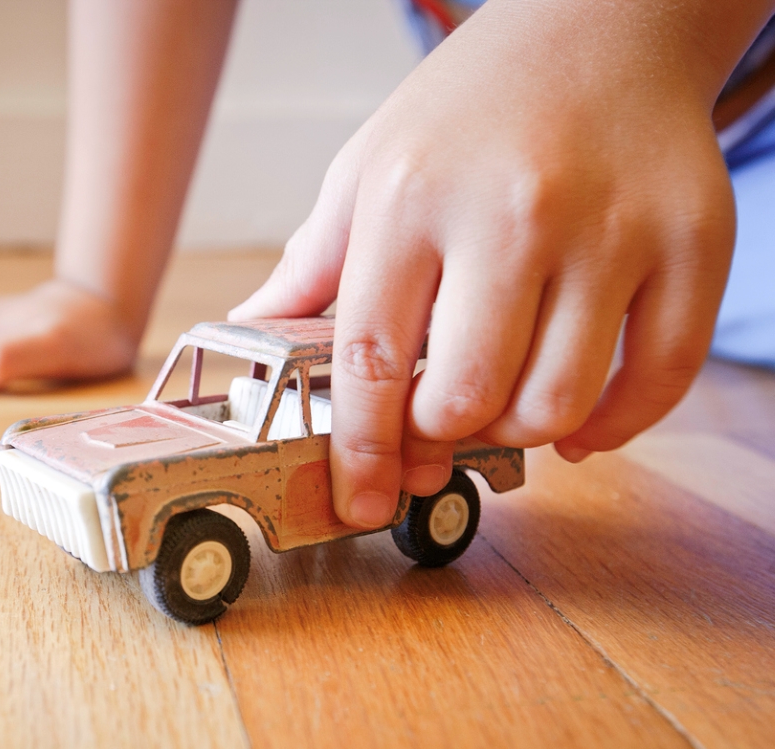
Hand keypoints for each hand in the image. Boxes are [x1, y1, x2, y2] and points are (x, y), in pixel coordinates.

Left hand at [230, 1, 740, 528]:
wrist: (604, 25)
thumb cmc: (472, 105)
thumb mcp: (368, 167)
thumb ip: (314, 263)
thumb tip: (257, 334)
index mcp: (410, 196)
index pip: (371, 360)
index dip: (361, 450)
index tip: (358, 500)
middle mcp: (512, 213)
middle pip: (466, 398)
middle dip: (440, 435)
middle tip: (438, 422)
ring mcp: (611, 230)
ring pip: (558, 405)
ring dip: (519, 432)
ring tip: (503, 401)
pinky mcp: (692, 243)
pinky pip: (656, 382)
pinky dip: (613, 426)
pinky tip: (580, 418)